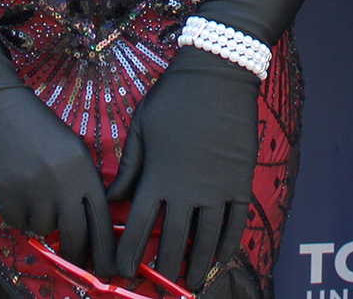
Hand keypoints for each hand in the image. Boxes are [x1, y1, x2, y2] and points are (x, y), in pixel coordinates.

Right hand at [0, 83, 114, 274]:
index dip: (105, 246)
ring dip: (42, 222)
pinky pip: (19, 223)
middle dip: (77, 252)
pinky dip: (19, 215)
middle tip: (77, 259)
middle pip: (76, 234)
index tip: (107, 265)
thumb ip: (81, 184)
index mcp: (83, 168)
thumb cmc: (36, 126)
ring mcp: (33, 191)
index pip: (101, 218)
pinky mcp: (6, 197)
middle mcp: (61, 183)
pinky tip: (16, 190)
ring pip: (45, 229)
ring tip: (34, 194)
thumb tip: (87, 224)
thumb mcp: (71, 148)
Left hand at [108, 47, 260, 286]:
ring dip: (197, 264)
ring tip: (191, 283)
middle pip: (174, 240)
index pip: (140, 227)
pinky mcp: (240, 182)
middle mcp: (187, 189)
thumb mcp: (141, 128)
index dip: (130, 254)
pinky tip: (222, 258)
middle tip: (158, 285)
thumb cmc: (173, 97)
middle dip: (164, 267)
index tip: (123, 273)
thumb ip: (129, 168)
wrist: (218, 74)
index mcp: (157, 176)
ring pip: (207, 238)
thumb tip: (112, 199)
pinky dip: (229, 244)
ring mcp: (218, 188)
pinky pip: (237, 222)